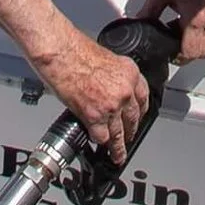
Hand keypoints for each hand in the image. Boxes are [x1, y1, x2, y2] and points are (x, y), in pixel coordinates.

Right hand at [35, 31, 148, 163]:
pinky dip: (101, 143)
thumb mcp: (106, 59)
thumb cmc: (76, 50)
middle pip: (133, 118)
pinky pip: (102, 137)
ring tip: (118, 155)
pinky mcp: (94, 116)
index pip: (143, 98)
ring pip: (119, 132)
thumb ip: (114, 77)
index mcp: (130, 73)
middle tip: (129, 138)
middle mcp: (124, 90)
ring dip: (118, 146)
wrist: (60, 52)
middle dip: (131, 131)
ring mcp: (111, 105)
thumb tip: (111, 90)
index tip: (138, 119)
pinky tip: (101, 147)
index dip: (141, 112)